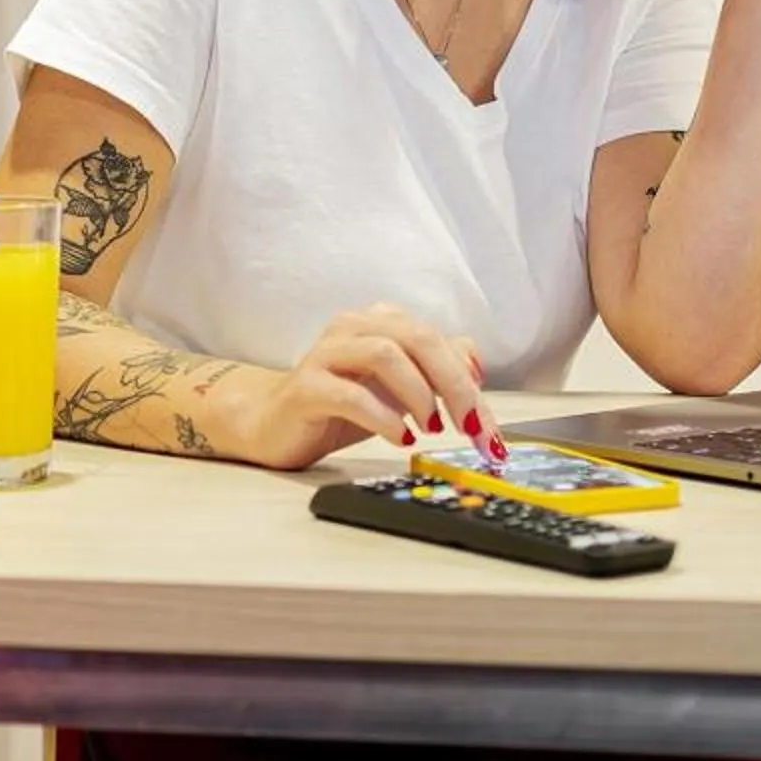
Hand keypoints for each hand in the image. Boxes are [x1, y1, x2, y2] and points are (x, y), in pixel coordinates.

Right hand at [222, 306, 503, 470]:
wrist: (271, 424)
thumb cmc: (339, 405)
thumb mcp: (398, 389)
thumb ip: (435, 370)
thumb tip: (474, 367)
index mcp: (378, 322)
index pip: (438, 340)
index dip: (469, 382)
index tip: (489, 429)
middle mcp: (352, 328)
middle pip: (417, 337)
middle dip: (454, 384)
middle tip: (470, 425)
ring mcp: (325, 355)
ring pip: (385, 353)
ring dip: (419, 393)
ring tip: (429, 427)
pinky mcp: (305, 388)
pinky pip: (350, 394)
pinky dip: (384, 417)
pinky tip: (400, 438)